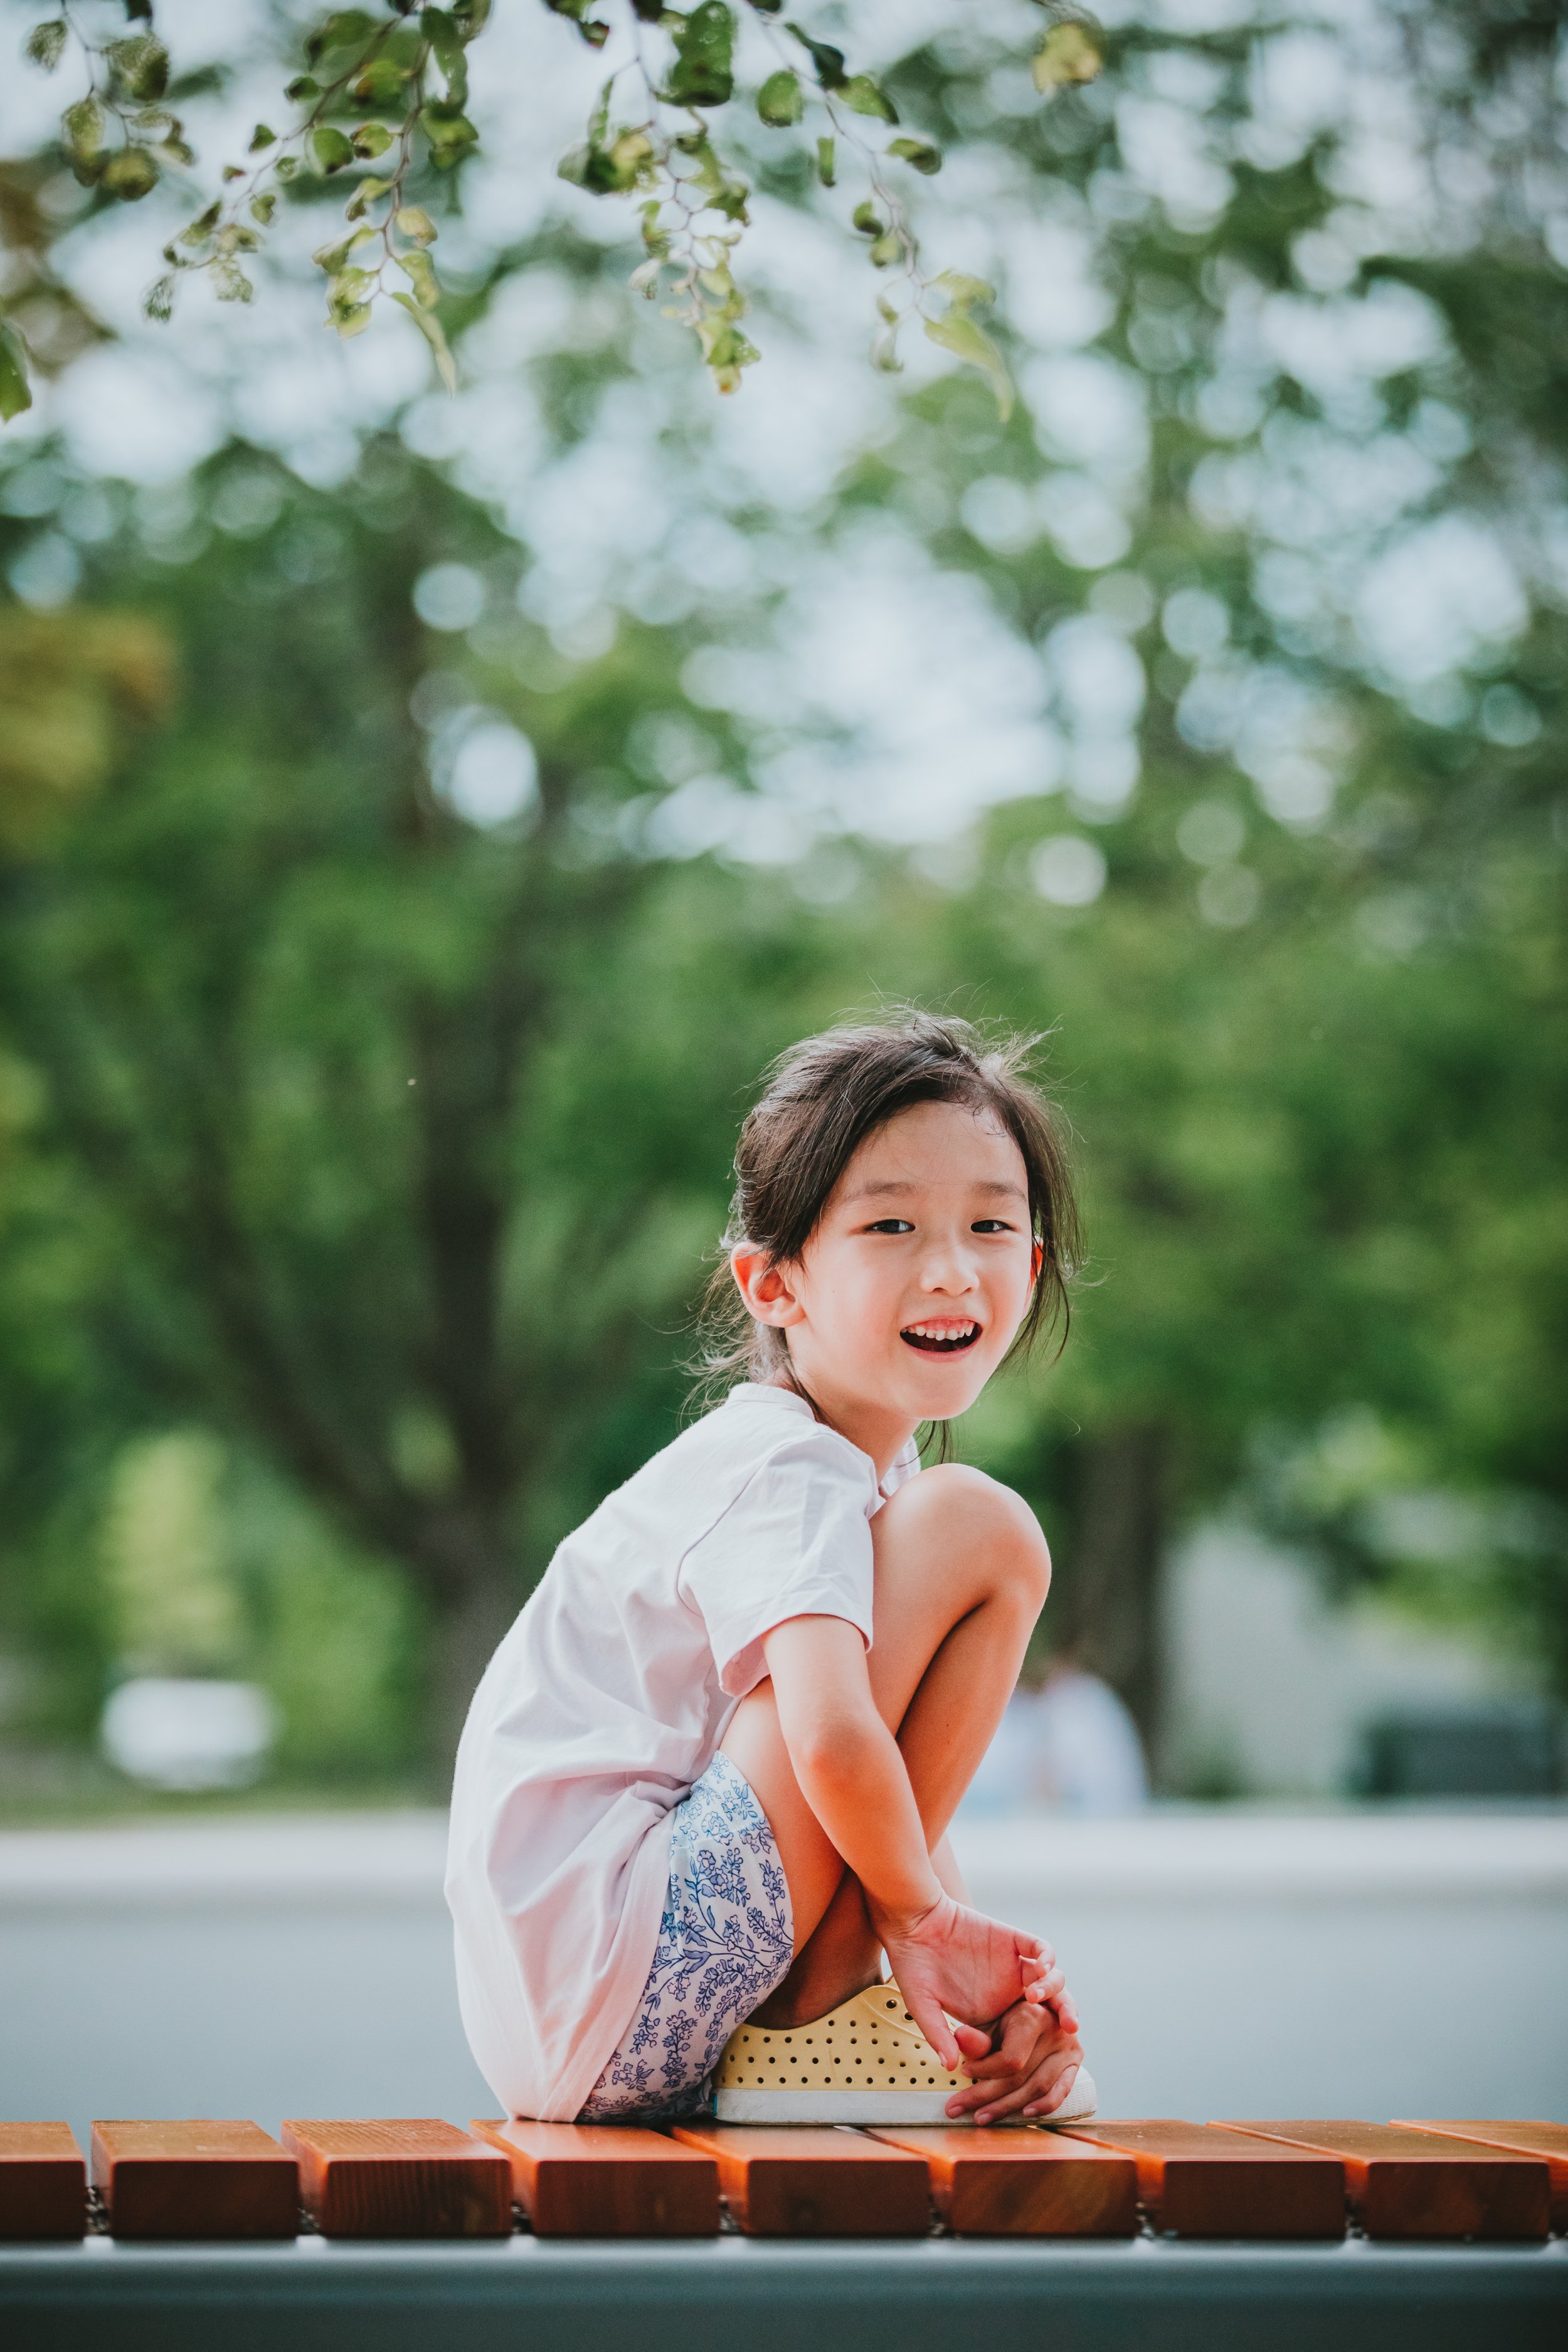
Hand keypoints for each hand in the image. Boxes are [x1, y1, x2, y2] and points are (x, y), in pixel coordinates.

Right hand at [873, 1891, 1051, 2070]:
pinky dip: (1046, 1958)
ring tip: (1035, 1995)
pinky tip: (1040, 1968)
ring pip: (1051, 1979)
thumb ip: (938, 2032)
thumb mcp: (922, 2005)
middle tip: (1069, 2030)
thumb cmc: (913, 1965)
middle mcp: (1007, 1992)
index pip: (1024, 2036)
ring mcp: (1012, 1965)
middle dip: (1064, 2017)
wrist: (911, 1922)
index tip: (1031, 2055)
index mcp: (991, 2015)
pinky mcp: (1012, 1940)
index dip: (1034, 2047)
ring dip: (1054, 1990)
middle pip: (1049, 2009)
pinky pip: (1039, 1948)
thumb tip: (949, 2065)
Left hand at [942, 1986, 1084, 2125]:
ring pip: (1037, 2088)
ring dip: (1007, 2107)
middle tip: (957, 2108)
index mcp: (1032, 2015)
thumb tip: (959, 2038)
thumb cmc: (1006, 2017)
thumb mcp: (988, 2022)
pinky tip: (1024, 2114)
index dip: (984, 2071)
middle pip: (1020, 2077)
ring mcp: (1068, 2049)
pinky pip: (1062, 2091)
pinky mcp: (1075, 2063)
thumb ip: (975, 2036)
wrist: (1036, 2009)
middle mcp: (1054, 2030)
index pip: (1010, 2059)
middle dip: (985, 2096)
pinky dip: (1044, 2106)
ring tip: (981, 2116)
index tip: (963, 2072)